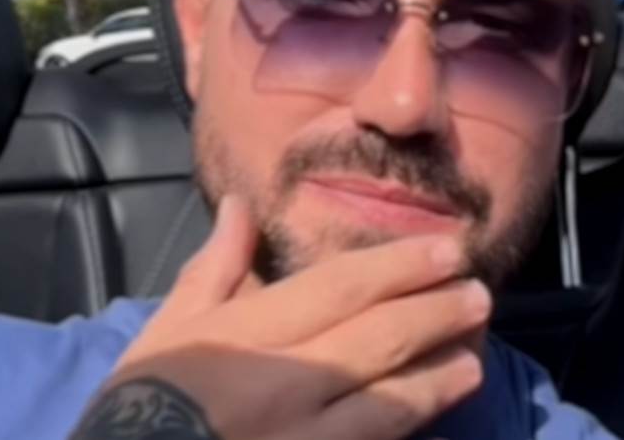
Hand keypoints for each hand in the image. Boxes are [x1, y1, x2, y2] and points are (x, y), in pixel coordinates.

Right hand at [69, 196, 490, 439]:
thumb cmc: (145, 400)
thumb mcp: (167, 328)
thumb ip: (213, 268)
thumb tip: (241, 206)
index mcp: (245, 335)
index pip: (339, 290)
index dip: (400, 268)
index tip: (446, 252)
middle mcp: (282, 384)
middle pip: (376, 340)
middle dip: (435, 314)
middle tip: (478, 296)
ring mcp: (302, 439)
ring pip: (387, 404)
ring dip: (437, 378)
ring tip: (472, 358)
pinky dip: (410, 431)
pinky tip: (436, 419)